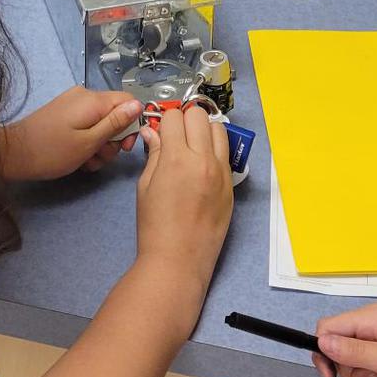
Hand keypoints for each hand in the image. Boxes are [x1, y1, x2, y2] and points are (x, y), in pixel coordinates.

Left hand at [0, 87, 142, 182]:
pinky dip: (87, 142)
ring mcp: (73, 104)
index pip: (128, 101)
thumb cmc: (52, 151)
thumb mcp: (89, 142)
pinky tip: (79, 158)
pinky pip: (87, 125)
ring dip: (100, 145)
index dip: (133, 124)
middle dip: (113, 140)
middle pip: (115, 115)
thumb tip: (139, 105)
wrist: (13, 154)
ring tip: (86, 161)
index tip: (125, 147)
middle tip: (100, 157)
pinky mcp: (65, 114)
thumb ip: (115, 123)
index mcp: (93, 100)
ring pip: (101, 123)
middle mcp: (84, 96)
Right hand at [134, 107, 234, 299]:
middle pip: (199, 115)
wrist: (178, 260)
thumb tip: (152, 131)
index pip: (174, 117)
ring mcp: (221, 172)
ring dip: (204, 129)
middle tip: (176, 134)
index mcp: (177, 159)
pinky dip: (215, 150)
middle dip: (185, 119)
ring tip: (193, 145)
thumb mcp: (145, 187)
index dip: (163, 121)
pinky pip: (226, 153)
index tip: (161, 130)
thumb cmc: (154, 226)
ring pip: (219, 128)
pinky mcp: (231, 185)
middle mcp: (203, 160)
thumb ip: (153, 154)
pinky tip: (203, 164)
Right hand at [314, 303, 376, 376]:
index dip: (323, 351)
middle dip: (355, 371)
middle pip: (339, 351)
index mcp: (370, 317)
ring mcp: (376, 338)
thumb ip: (355, 351)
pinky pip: (367, 371)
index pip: (327, 328)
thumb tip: (322, 342)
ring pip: (353, 366)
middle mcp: (369, 324)